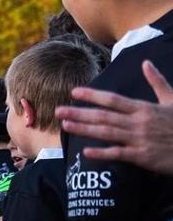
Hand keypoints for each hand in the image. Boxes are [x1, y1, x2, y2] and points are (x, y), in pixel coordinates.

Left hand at [57, 60, 172, 173]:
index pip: (113, 100)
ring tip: (66, 124)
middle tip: (58, 110)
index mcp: (144, 108)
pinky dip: (102, 153)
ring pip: (106, 133)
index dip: (93, 95)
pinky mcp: (141, 156)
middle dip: (80, 112)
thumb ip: (157, 82)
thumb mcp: (172, 99)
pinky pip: (118, 154)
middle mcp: (138, 122)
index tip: (75, 92)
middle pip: (104, 116)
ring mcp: (138, 139)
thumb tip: (146, 63)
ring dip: (85, 128)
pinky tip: (86, 152)